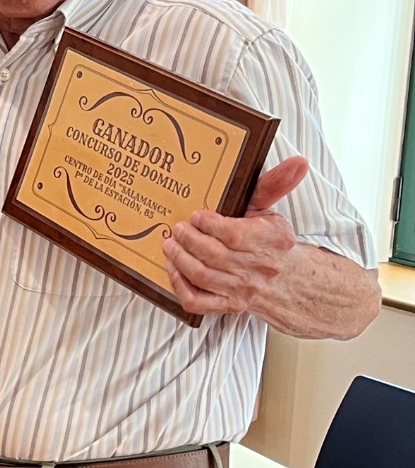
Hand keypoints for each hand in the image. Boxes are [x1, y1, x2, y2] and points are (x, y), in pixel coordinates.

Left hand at [161, 157, 307, 320]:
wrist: (288, 282)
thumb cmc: (270, 243)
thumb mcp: (271, 212)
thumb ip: (274, 185)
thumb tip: (298, 162)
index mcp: (269, 241)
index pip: (234, 235)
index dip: (210, 225)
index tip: (196, 214)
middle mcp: (256, 267)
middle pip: (214, 255)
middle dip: (189, 240)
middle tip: (176, 228)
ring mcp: (241, 289)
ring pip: (203, 277)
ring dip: (180, 259)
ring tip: (169, 244)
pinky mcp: (228, 305)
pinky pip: (198, 302)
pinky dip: (179, 285)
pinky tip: (172, 268)